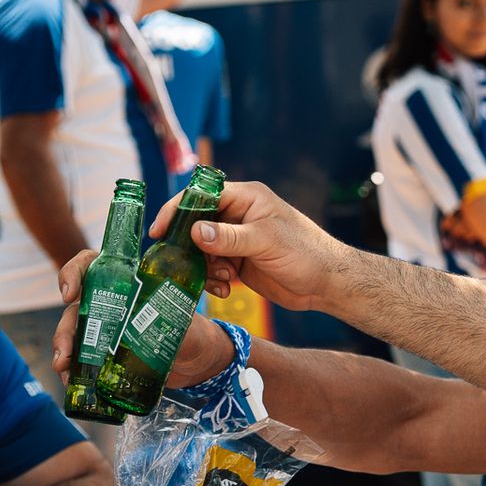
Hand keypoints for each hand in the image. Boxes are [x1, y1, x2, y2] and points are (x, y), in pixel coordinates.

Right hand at [51, 251, 234, 387]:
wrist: (194, 359)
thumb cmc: (189, 330)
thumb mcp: (184, 319)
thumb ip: (176, 318)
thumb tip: (167, 325)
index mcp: (124, 283)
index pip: (90, 265)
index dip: (72, 273)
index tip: (69, 295)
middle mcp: (108, 302)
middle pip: (75, 307)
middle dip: (64, 331)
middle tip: (64, 355)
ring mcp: (103, 328)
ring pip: (73, 334)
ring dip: (63, 352)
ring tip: (64, 372)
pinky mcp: (104, 352)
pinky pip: (81, 358)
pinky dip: (72, 370)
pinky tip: (70, 382)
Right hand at [155, 181, 348, 312]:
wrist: (327, 283)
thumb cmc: (305, 252)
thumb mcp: (266, 241)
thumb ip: (229, 238)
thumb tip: (195, 232)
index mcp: (245, 198)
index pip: (202, 196)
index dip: (178, 210)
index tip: (159, 230)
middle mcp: (238, 215)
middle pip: (196, 225)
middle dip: (188, 247)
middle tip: (180, 265)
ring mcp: (237, 240)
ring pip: (202, 250)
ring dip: (204, 268)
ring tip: (222, 281)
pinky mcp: (239, 262)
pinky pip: (213, 268)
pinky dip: (214, 280)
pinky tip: (226, 290)